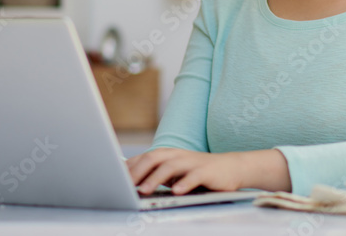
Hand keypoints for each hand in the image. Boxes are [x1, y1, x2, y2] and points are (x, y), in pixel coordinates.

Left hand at [127, 147, 291, 194]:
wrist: (231, 168)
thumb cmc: (198, 172)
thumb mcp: (175, 172)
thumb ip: (156, 173)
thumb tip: (130, 180)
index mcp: (168, 154)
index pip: (144, 158)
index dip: (129, 168)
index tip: (114, 178)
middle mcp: (178, 155)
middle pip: (154, 158)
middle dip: (137, 172)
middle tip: (124, 185)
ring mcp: (192, 162)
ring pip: (171, 167)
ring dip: (155, 178)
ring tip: (144, 190)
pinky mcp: (207, 172)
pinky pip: (194, 176)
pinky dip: (184, 183)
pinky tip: (176, 191)